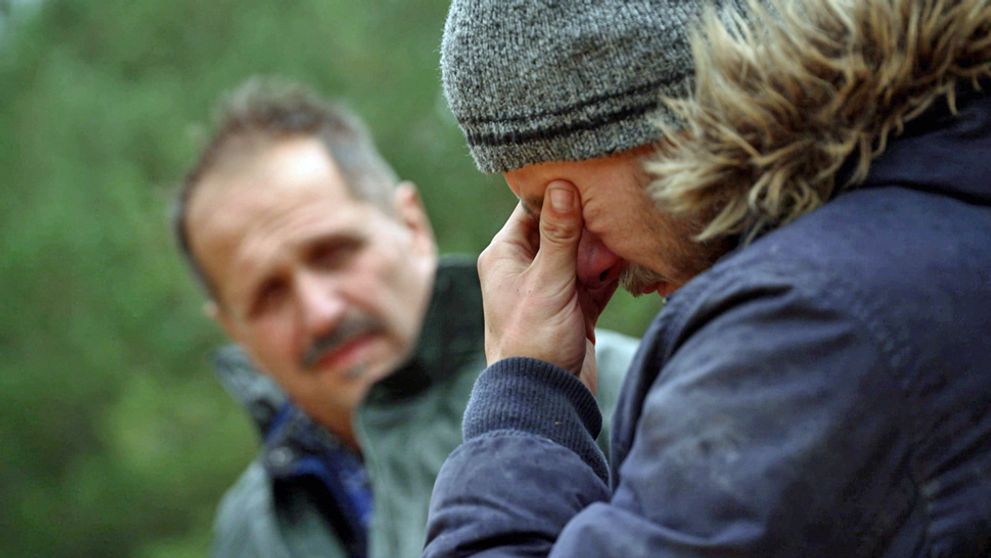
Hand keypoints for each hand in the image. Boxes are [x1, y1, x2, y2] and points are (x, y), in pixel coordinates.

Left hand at [477, 181, 615, 391]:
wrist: (543, 398)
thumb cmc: (532, 341)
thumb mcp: (547, 282)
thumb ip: (559, 235)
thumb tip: (563, 186)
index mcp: (505, 254)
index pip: (532, 207)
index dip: (560, 190)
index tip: (591, 172)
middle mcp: (526, 266)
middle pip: (562, 227)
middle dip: (591, 218)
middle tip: (621, 198)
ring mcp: (552, 287)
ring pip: (583, 252)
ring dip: (605, 245)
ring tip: (633, 224)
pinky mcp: (575, 306)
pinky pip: (597, 278)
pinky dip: (613, 270)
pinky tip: (636, 255)